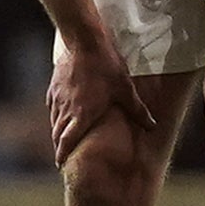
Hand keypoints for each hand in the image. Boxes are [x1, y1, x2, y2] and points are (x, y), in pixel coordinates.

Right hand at [46, 42, 153, 163]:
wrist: (83, 40)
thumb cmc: (106, 65)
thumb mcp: (125, 89)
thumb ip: (137, 110)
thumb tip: (152, 126)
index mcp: (81, 115)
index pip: (66, 142)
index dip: (63, 155)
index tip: (61, 165)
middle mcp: (65, 110)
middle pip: (57, 136)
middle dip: (60, 148)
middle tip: (64, 157)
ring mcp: (57, 98)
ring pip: (54, 122)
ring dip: (58, 133)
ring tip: (63, 140)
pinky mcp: (53, 87)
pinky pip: (52, 108)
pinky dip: (56, 116)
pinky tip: (61, 115)